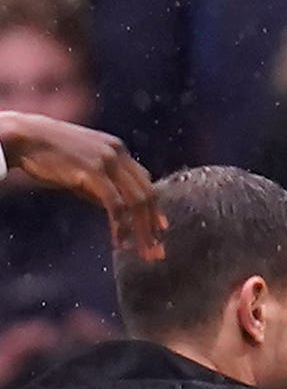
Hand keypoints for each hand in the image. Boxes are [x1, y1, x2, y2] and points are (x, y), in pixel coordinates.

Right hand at [0, 112, 163, 258]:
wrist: (24, 136)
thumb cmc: (48, 154)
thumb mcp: (83, 167)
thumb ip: (102, 186)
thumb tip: (118, 211)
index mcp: (119, 150)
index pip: (145, 182)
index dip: (155, 208)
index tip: (160, 230)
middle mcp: (119, 154)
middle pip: (147, 194)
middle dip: (153, 226)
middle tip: (157, 251)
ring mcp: (108, 161)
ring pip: (136, 202)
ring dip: (142, 231)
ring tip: (143, 252)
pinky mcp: (95, 171)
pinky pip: (116, 205)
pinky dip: (121, 226)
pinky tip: (120, 242)